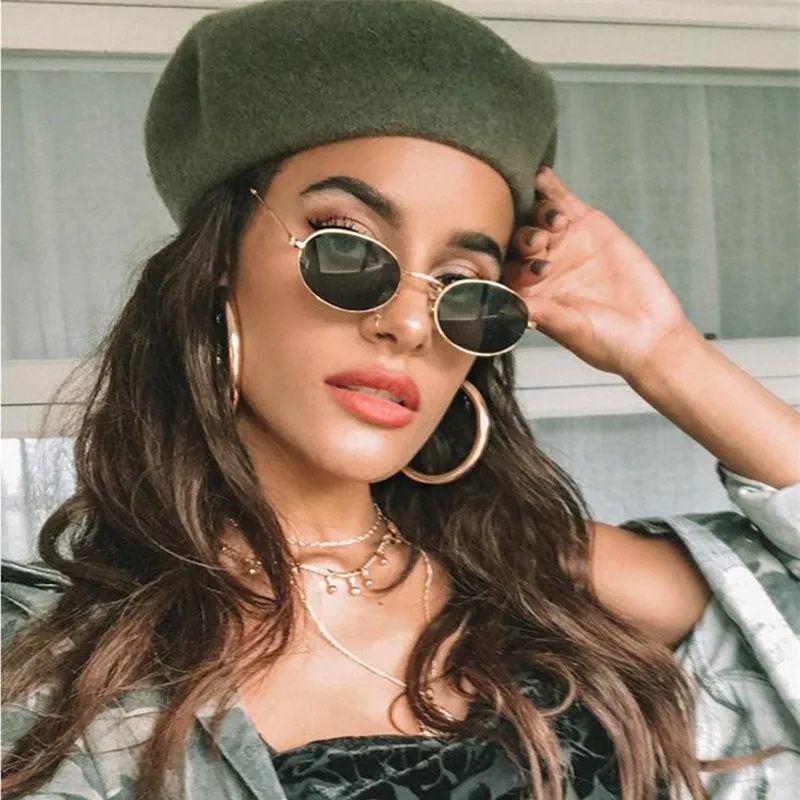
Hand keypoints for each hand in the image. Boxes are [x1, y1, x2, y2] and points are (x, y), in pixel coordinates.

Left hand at [507, 168, 697, 381]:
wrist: (649, 332)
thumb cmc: (605, 342)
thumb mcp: (572, 329)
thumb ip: (543, 313)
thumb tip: (509, 306)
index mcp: (526, 292)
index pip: (502, 271)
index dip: (505, 266)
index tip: (522, 268)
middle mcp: (538, 265)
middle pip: (516, 241)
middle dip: (522, 238)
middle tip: (538, 244)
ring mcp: (561, 243)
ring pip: (536, 218)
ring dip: (538, 214)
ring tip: (553, 222)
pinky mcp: (586, 225)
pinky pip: (562, 201)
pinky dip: (551, 188)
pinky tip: (542, 175)